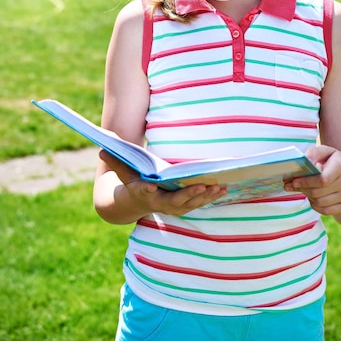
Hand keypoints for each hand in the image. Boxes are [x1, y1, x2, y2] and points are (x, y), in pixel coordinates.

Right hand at [100, 150, 226, 215]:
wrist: (135, 204)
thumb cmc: (131, 181)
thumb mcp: (122, 172)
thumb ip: (115, 161)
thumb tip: (101, 149)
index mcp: (142, 192)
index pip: (143, 191)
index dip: (146, 190)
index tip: (150, 186)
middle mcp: (159, 203)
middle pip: (174, 201)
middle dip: (188, 195)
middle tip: (201, 186)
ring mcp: (172, 207)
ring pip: (190, 204)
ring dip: (204, 197)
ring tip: (218, 187)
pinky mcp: (183, 205)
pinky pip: (198, 203)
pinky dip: (210, 197)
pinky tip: (224, 189)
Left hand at [284, 145, 340, 217]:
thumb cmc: (334, 160)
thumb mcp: (325, 151)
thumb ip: (313, 153)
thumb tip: (304, 161)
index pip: (323, 180)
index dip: (306, 182)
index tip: (294, 181)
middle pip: (319, 193)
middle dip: (303, 189)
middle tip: (294, 185)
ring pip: (321, 203)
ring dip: (309, 197)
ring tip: (305, 189)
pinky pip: (326, 211)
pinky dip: (316, 206)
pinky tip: (313, 198)